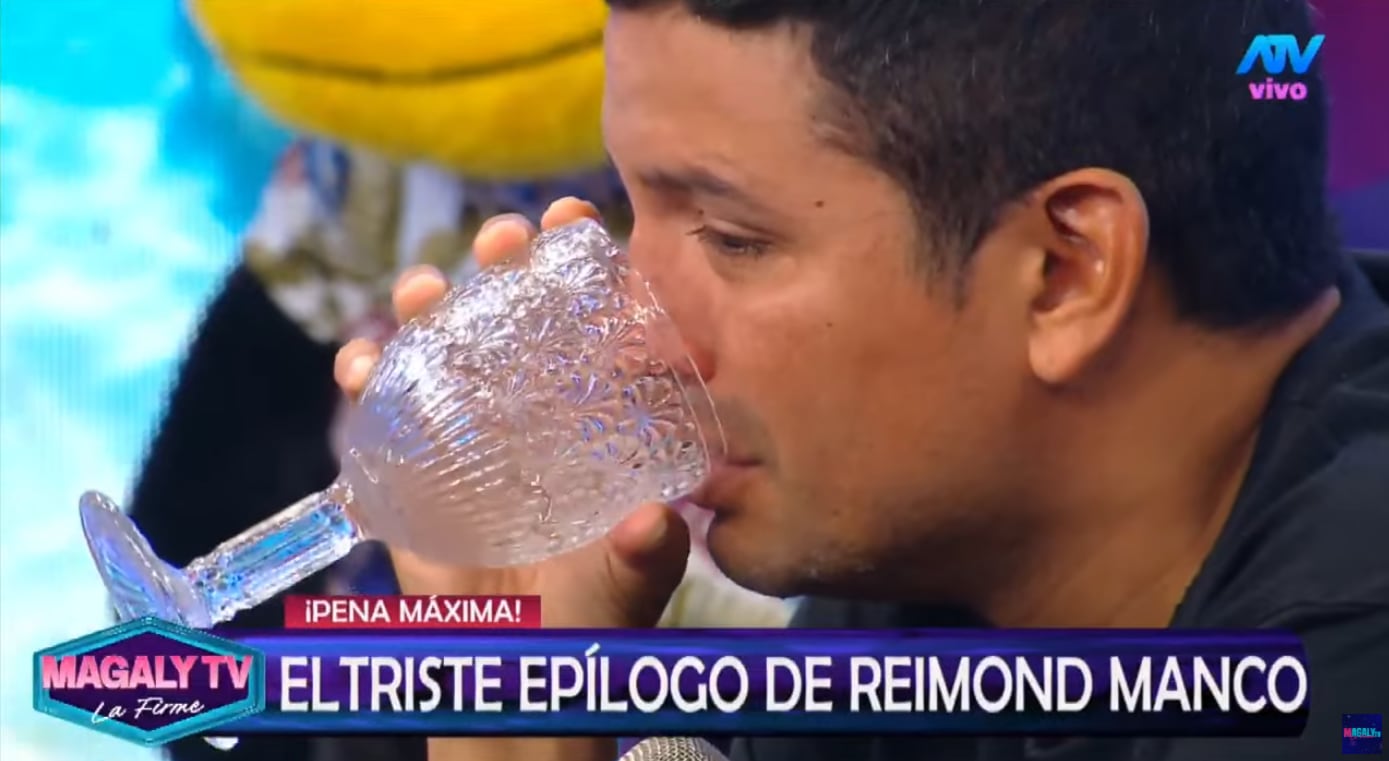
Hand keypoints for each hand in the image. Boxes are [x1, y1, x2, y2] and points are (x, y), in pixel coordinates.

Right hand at [333, 198, 690, 629]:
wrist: (516, 663)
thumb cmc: (589, 611)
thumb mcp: (631, 576)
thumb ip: (648, 550)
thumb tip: (652, 520)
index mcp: (586, 411)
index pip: (585, 319)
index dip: (578, 264)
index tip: (575, 220)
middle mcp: (526, 406)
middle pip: (507, 312)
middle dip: (498, 262)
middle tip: (501, 242)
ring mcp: (463, 430)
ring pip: (437, 344)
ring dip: (423, 304)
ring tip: (422, 290)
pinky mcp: (407, 464)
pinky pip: (377, 408)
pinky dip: (363, 376)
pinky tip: (362, 362)